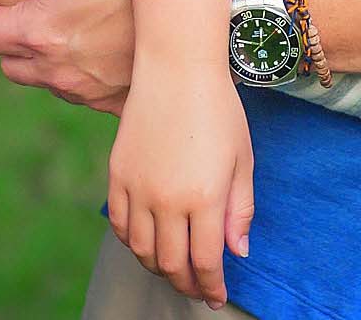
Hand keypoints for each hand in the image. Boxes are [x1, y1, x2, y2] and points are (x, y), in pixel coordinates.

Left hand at [0, 0, 135, 110]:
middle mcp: (57, 71)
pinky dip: (73, 70)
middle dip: (11, 33)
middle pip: (8, 60)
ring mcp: (86, 90)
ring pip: (40, 78)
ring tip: (66, 19)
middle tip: (35, 2)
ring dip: (41, 54)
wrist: (196, 11)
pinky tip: (95, 42)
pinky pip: (75, 91)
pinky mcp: (112, 101)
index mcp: (40, 32)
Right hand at [109, 70, 253, 306]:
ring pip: (141, 250)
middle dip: (186, 283)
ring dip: (158, 267)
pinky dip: (132, 242)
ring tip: (173, 267)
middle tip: (196, 288)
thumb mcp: (243, 159)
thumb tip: (238, 252)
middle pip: (171, 263)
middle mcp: (168, 199)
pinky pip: (120, 224)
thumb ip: (240, 209)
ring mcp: (138, 187)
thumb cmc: (219, 109)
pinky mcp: (117, 174)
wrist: (176, 66)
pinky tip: (146, 242)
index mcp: (205, 197)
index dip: (211, 286)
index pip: (206, 262)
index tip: (216, 296)